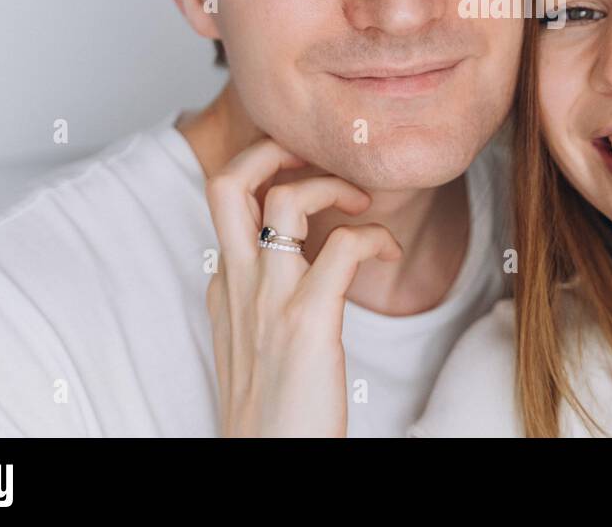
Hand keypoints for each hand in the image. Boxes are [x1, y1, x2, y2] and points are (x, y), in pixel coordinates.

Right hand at [204, 138, 402, 436]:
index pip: (226, 200)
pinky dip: (376, 237)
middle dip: (272, 148)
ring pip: (285, 198)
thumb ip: (261, 298)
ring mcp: (268, 300)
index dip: (268, 173)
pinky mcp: (307, 321)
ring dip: (333, 185)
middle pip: (226, 181)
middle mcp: (236, 284)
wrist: (271, 464)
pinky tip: (389, 252)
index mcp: (223, 286)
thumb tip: (292, 263)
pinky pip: (345, 246)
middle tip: (317, 158)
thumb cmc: (275, 411)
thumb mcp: (252, 343)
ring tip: (362, 205)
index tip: (310, 177)